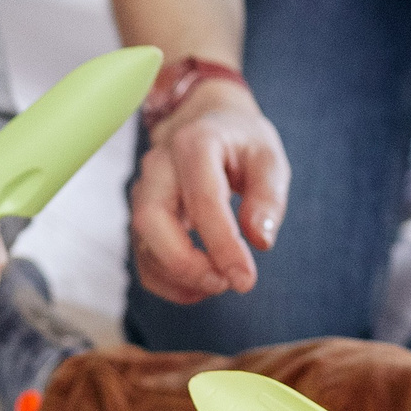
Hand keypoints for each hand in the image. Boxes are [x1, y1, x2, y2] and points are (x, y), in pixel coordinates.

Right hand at [129, 79, 288, 304]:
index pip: (202, 199)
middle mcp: (158, 166)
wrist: (206, 124)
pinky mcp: (142, 218)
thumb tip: (260, 240)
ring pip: (143, 242)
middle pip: (150, 220)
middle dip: (183, 263)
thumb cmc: (240, 143)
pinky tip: (201, 286)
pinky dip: (168, 282)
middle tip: (225, 283)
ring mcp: (143, 192)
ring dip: (178, 277)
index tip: (245, 278)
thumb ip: (268, 196)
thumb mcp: (268, 157)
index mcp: (194, 144)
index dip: (222, 244)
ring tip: (220, 283)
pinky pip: (143, 258)